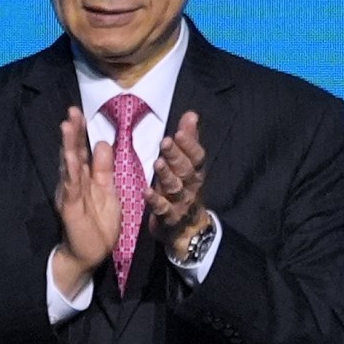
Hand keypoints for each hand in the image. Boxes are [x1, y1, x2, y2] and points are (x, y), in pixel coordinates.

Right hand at [50, 106, 122, 297]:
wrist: (90, 253)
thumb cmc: (99, 223)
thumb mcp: (108, 191)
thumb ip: (105, 169)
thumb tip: (102, 143)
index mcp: (86, 177)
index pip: (82, 150)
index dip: (80, 132)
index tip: (79, 112)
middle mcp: (75, 181)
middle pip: (73, 152)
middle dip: (72, 132)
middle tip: (72, 111)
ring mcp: (70, 193)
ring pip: (69, 165)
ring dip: (68, 146)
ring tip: (66, 126)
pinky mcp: (69, 207)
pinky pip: (71, 187)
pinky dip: (70, 172)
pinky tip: (69, 158)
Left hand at [145, 110, 213, 258]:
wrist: (188, 229)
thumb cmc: (184, 190)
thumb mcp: (188, 166)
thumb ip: (189, 140)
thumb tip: (191, 114)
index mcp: (196, 172)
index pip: (197, 156)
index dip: (190, 144)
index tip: (180, 130)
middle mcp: (190, 186)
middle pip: (186, 170)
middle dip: (176, 155)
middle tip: (165, 142)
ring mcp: (180, 203)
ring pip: (175, 187)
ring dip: (166, 175)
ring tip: (157, 162)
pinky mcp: (169, 218)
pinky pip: (162, 209)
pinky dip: (155, 200)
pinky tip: (146, 191)